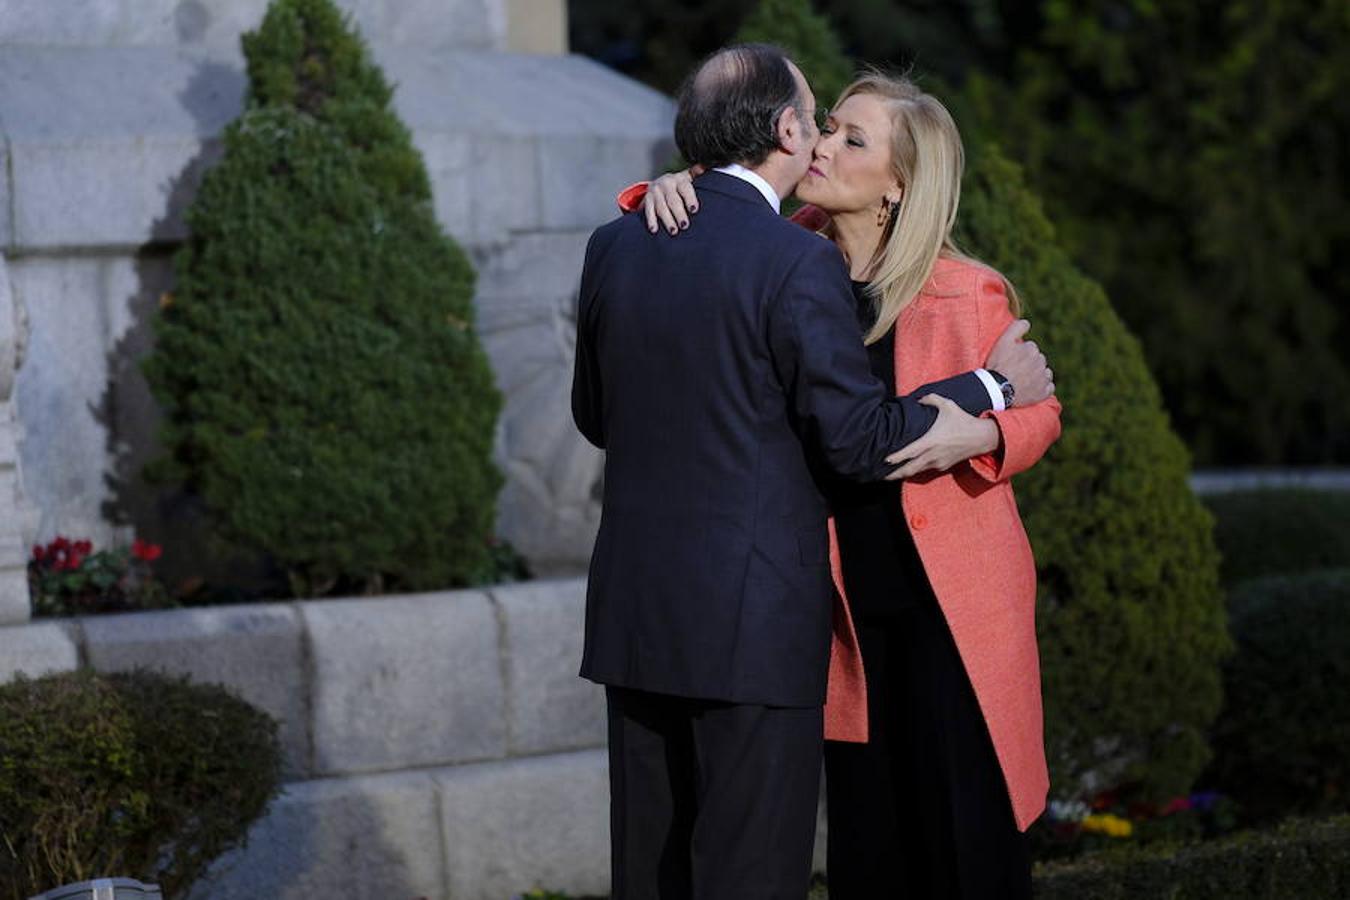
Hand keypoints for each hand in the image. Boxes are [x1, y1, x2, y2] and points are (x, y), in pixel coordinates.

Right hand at [643, 165, 703, 234]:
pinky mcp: (647, 200)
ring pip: (661, 207)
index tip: (694, 210)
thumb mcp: (687, 178)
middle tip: (684, 225)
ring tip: (673, 231)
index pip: (685, 188)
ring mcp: (655, 192)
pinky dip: (651, 220)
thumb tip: (705, 166)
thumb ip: (696, 174)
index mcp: (679, 179)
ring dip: (667, 220)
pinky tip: (654, 229)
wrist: (658, 184)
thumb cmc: (677, 186)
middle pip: (673, 200)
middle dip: (679, 214)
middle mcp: (666, 184)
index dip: (690, 199)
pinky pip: (648, 211)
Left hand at [883, 395, 999, 479]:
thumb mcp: (947, 405)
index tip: (884, 460)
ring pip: (917, 472)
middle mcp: (932, 455)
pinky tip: (909, 468)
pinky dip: (916, 470)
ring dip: (904, 473)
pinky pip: (926, 470)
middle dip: (895, 474)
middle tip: (882, 475)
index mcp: (930, 441)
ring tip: (891, 474)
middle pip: (909, 469)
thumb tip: (918, 399)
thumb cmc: (963, 420)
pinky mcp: (943, 467)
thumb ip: (930, 399)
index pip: (908, 453)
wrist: (982, 437)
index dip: (895, 458)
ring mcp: (938, 463)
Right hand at [985, 319, 1053, 405]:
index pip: (1030, 348)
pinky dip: (1043, 387)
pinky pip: (1049, 387)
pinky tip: (1032, 388)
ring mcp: (1043, 378)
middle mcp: (1040, 362)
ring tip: (1023, 379)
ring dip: (1037, 374)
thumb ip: (1017, 328)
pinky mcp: (1043, 392)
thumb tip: (1027, 322)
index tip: (1011, 360)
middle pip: (1038, 359)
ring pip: (1044, 372)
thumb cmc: (998, 365)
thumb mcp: (1003, 341)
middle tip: (1015, 370)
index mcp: (1031, 349)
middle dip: (1029, 363)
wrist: (997, 389)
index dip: (1019, 353)